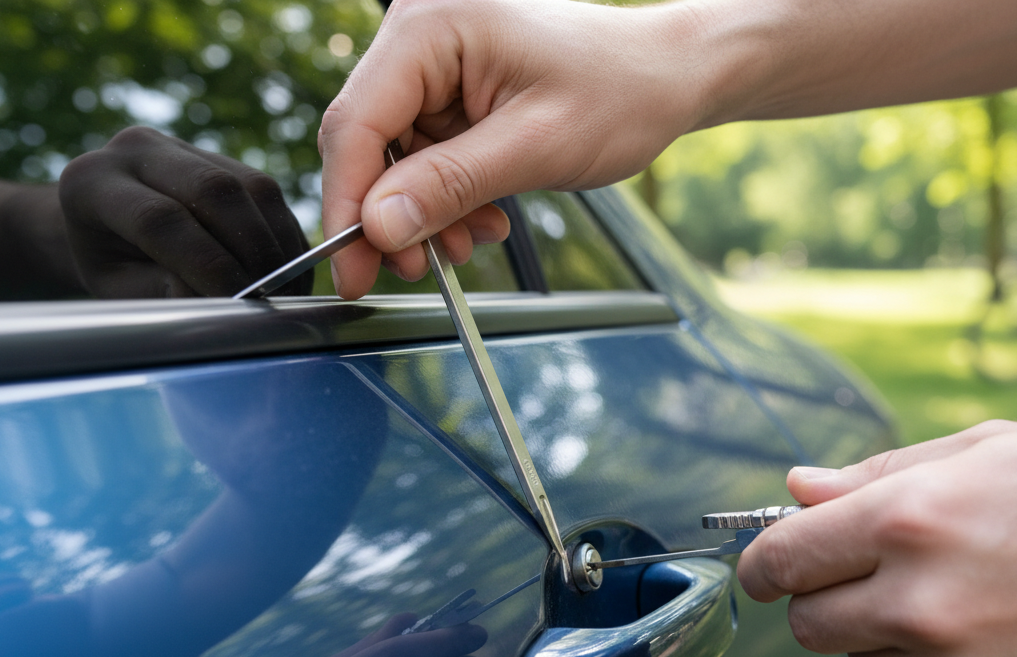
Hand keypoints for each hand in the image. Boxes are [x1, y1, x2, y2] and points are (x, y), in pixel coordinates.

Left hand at [59, 126, 311, 297]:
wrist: (106, 229)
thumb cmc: (111, 268)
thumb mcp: (120, 289)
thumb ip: (162, 292)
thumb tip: (223, 296)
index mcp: (92, 181)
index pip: (159, 218)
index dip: (207, 263)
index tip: (238, 302)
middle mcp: (136, 149)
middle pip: (213, 189)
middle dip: (252, 249)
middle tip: (270, 296)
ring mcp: (182, 146)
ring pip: (250, 186)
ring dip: (276, 243)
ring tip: (286, 289)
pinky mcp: (219, 155)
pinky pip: (267, 191)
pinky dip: (283, 235)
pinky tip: (288, 270)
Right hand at [317, 0, 707, 298]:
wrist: (669, 76)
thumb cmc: (623, 89)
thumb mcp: (535, 146)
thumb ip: (450, 185)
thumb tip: (379, 227)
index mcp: (432, 26)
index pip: (357, 124)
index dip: (347, 204)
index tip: (351, 268)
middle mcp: (422, 36)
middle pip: (369, 144)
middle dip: (391, 215)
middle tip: (417, 270)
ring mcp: (436, 65)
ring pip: (397, 159)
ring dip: (426, 214)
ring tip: (469, 243)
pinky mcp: (453, 92)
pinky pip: (428, 157)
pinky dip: (449, 198)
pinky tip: (484, 218)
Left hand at [736, 420, 1016, 656]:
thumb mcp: (989, 449)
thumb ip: (878, 474)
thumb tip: (798, 490)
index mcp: (911, 519)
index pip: (783, 558)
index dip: (763, 561)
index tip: (767, 563)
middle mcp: (919, 601)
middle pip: (807, 622)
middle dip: (818, 595)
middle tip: (864, 569)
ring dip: (880, 630)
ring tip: (957, 589)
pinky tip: (996, 627)